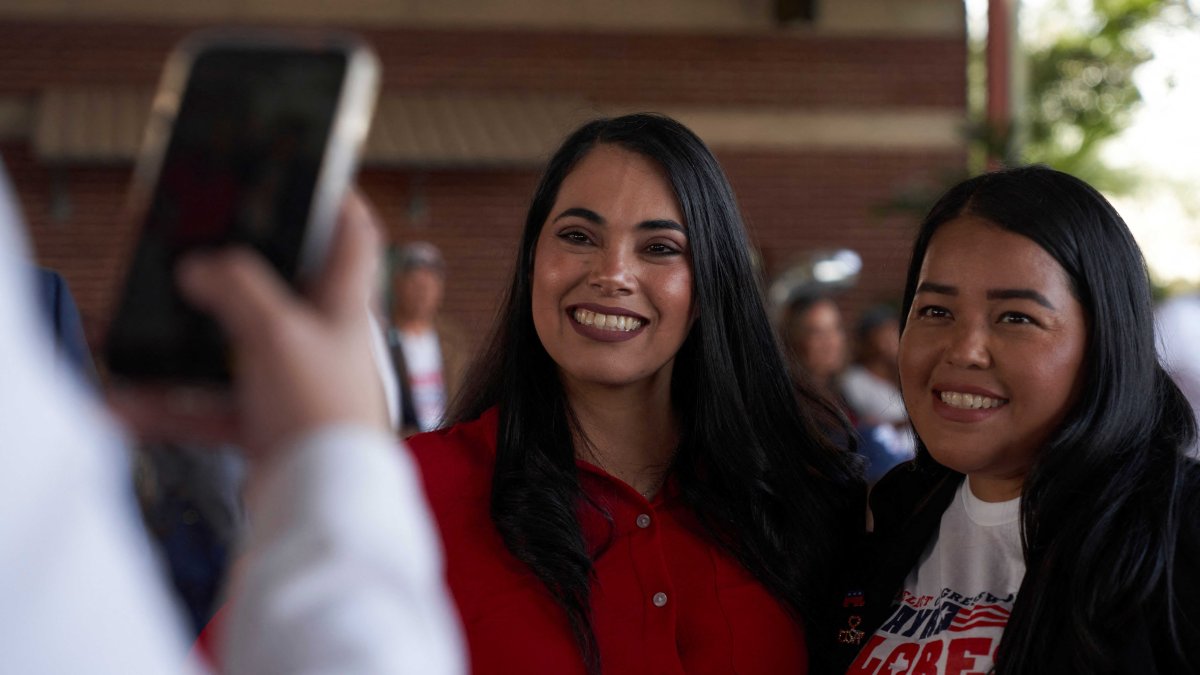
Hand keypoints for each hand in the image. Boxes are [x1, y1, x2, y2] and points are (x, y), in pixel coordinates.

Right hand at [109, 189, 389, 460]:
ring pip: (235, 349)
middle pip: (284, 287)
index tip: (310, 175)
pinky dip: (173, 406)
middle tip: (200, 249)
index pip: (354, 236)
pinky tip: (129, 405)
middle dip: (238, 271)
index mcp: (342, 304)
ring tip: (148, 328)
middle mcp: (323, 338)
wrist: (323, 501)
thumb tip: (200, 267)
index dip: (337, 198)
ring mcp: (295, 381)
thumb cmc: (322, 411)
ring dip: (190, 344)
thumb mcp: (277, 331)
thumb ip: (236, 289)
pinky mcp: (270, 422)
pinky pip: (212, 406)